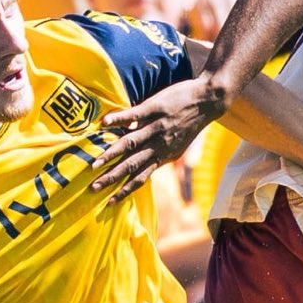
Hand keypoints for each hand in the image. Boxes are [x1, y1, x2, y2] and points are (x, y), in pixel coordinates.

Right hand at [94, 75, 224, 198]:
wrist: (209, 100)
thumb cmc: (191, 122)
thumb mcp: (178, 144)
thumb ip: (159, 153)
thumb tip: (141, 161)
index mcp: (163, 155)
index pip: (141, 178)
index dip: (125, 191)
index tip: (109, 203)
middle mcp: (158, 145)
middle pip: (131, 165)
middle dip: (112, 178)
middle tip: (94, 188)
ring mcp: (156, 127)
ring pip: (130, 144)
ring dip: (111, 154)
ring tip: (95, 164)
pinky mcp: (155, 108)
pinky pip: (135, 115)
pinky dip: (119, 120)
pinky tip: (104, 124)